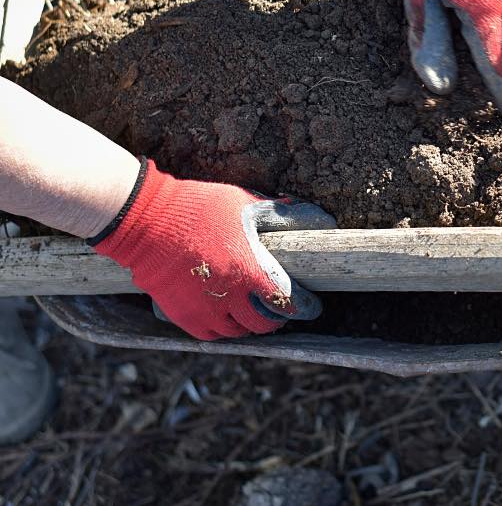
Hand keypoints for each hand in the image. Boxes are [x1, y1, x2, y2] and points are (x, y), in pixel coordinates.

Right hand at [89, 160, 335, 340]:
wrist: (144, 221)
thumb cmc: (199, 208)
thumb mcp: (245, 204)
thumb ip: (282, 215)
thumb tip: (321, 218)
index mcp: (247, 269)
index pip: (287, 301)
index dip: (305, 307)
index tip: (314, 307)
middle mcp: (227, 295)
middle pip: (264, 323)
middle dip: (279, 318)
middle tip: (284, 309)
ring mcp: (202, 308)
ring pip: (238, 332)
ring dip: (252, 324)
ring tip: (257, 312)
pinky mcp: (181, 315)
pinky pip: (211, 334)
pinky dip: (225, 328)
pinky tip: (229, 316)